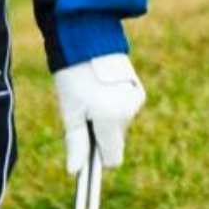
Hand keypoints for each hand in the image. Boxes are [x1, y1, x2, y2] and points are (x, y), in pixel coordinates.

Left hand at [53, 52, 145, 174]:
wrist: (86, 36)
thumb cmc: (72, 73)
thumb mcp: (70, 108)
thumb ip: (75, 142)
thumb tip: (75, 172)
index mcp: (111, 118)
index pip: (112, 158)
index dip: (97, 157)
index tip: (85, 146)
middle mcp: (129, 111)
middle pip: (114, 139)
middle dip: (99, 131)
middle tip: (81, 108)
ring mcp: (136, 99)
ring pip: (119, 123)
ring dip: (106, 115)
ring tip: (90, 91)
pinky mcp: (138, 89)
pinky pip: (124, 108)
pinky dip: (113, 103)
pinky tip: (101, 86)